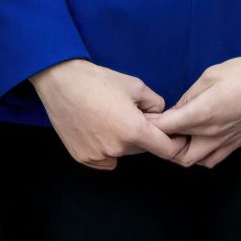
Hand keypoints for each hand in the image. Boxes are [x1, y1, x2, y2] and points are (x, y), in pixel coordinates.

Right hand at [31, 58, 177, 169]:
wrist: (61, 83)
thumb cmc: (98, 81)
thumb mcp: (137, 86)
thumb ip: (156, 104)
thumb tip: (161, 116)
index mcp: (134, 131)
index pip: (166, 149)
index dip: (176, 144)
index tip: (178, 138)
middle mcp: (117, 149)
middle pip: (143, 148)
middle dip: (146, 135)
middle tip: (134, 115)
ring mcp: (98, 156)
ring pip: (124, 152)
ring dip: (126, 141)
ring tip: (113, 118)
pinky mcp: (84, 158)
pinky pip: (106, 158)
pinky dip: (108, 148)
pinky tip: (100, 129)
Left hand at [155, 54, 240, 167]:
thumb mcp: (211, 75)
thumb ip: (190, 95)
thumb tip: (177, 109)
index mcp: (202, 113)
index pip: (165, 128)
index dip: (151, 124)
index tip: (145, 118)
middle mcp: (211, 133)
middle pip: (175, 153)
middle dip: (163, 144)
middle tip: (160, 129)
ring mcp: (225, 141)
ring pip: (193, 161)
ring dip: (181, 152)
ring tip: (178, 136)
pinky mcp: (236, 143)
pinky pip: (212, 160)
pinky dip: (200, 155)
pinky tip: (198, 141)